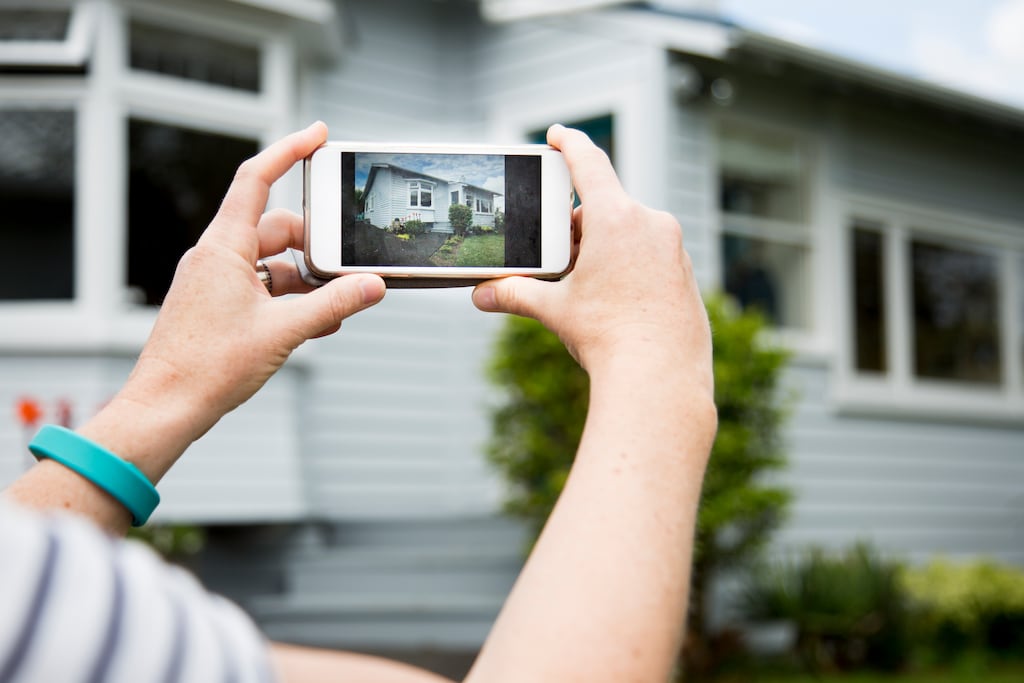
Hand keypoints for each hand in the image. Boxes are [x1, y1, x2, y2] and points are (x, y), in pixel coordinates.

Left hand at [121, 123, 384, 446]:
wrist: (167, 408)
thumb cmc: (208, 368)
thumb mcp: (284, 332)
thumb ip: (333, 304)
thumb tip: (372, 286)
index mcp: (224, 248)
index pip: (256, 180)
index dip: (289, 151)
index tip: (319, 136)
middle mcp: (217, 257)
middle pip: (277, 228)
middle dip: (315, 245)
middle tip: (346, 268)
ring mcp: (215, 281)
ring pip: (273, 262)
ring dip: (306, 281)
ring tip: (333, 309)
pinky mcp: (218, 304)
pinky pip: (263, 286)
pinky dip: (289, 299)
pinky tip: (312, 324)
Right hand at [472, 125, 711, 392]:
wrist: (660, 379)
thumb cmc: (608, 337)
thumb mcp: (555, 310)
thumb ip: (515, 293)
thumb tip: (481, 294)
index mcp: (616, 218)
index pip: (588, 163)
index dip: (569, 144)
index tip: (557, 134)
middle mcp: (650, 223)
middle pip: (605, 206)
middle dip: (578, 225)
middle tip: (558, 255)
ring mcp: (673, 247)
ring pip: (630, 231)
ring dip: (605, 246)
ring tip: (587, 287)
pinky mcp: (685, 271)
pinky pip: (652, 253)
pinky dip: (630, 264)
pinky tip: (618, 300)